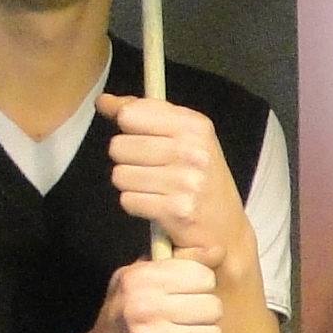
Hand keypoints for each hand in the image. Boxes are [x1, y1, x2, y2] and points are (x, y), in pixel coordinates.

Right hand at [80, 253, 222, 332]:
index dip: (201, 287)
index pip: (203, 276)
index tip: (188, 295)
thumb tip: (219, 251)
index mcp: (139, 278)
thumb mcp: (141, 280)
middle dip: (206, 315)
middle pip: (213, 306)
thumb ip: (180, 262)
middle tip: (188, 321)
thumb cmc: (125, 317)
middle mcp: (143, 305)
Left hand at [100, 94, 249, 273]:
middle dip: (127, 160)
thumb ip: (143, 114)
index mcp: (195, 125)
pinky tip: (157, 207)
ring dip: (131, 186)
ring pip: (120, 175)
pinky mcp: (176, 210)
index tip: (136, 135)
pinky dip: (137, 206)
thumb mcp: (185, 138)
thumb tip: (104, 101)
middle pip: (119, 146)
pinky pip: (128, 200)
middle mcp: (193, 150)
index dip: (126, 126)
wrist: (228, 231)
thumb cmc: (201, 181)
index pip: (132, 113)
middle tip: (153, 171)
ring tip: (156, 190)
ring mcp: (185, 181)